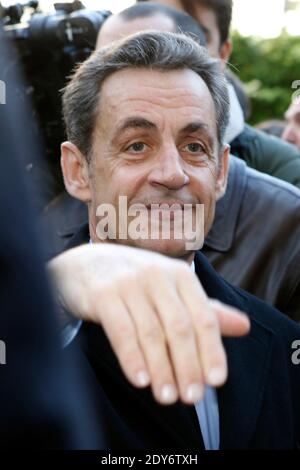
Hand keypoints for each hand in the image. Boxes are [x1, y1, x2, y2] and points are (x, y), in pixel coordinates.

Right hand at [48, 244, 249, 404]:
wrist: (87, 264)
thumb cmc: (136, 282)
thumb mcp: (173, 289)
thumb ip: (205, 310)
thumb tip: (244, 326)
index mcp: (180, 275)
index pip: (203, 316)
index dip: (212, 350)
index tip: (216, 381)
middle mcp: (158, 276)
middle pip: (180, 327)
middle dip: (188, 365)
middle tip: (191, 398)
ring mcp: (129, 284)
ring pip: (151, 332)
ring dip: (161, 369)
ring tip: (167, 397)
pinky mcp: (103, 294)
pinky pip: (121, 330)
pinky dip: (132, 358)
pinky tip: (141, 380)